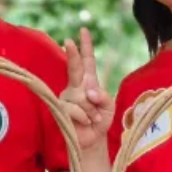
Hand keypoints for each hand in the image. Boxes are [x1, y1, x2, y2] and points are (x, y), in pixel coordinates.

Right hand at [60, 28, 113, 150]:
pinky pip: (75, 108)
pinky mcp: (61, 109)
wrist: (93, 140)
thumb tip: (89, 92)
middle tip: (67, 41)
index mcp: (89, 82)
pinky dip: (84, 116)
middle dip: (72, 54)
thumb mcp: (110, 107)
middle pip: (75, 67)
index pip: (87, 61)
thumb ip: (103, 97)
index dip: (85, 46)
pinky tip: (86, 122)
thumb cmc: (100, 121)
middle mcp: (76, 86)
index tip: (83, 31)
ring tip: (93, 118)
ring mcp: (67, 97)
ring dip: (91, 110)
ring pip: (80, 96)